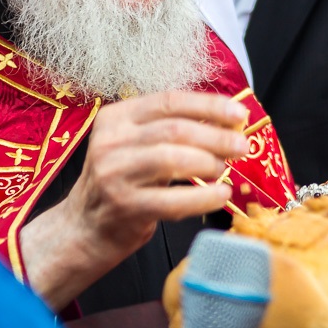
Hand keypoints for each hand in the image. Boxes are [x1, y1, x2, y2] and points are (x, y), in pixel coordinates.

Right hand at [19, 90, 248, 309]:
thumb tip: (226, 121)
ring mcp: (114, 174)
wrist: (85, 226)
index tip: (239, 113)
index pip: (168, 101)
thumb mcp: (135, 145)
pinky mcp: (124, 206)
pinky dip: (203, 197)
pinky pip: (173, 200)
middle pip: (174, 130)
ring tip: (225, 170)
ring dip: (209, 163)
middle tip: (242, 146)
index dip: (208, 105)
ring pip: (173, 159)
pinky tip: (220, 195)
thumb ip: (170, 129)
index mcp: (116, 117)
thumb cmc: (122, 181)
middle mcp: (110, 141)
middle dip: (216, 136)